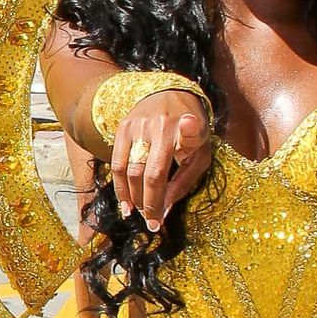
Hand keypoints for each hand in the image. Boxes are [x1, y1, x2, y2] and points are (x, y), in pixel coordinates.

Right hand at [110, 90, 211, 230]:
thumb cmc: (194, 129)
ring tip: (135, 214)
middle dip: (145, 203)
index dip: (157, 199)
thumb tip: (165, 211)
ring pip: (125, 169)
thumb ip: (184, 181)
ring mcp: (135, 125)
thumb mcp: (200, 153)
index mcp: (178, 132)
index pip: (159, 173)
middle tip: (151, 224)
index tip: (159, 221)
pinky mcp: (123, 126)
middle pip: (141, 175)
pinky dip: (119, 185)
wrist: (175, 93)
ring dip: (130, 196)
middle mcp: (154, 127)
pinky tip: (125, 200)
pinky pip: (115, 161)